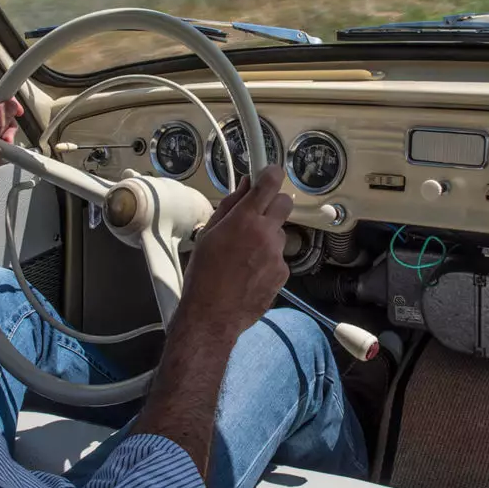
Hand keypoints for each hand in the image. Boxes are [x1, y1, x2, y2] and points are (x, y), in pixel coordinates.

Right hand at [171, 165, 292, 344]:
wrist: (212, 314)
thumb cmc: (203, 275)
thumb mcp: (208, 234)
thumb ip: (229, 206)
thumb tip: (245, 186)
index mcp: (244, 220)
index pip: (269, 184)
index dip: (272, 174)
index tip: (270, 173)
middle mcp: (266, 234)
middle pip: (285, 203)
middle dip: (274, 204)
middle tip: (258, 215)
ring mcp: (277, 255)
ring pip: (280, 234)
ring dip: (268, 238)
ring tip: (245, 256)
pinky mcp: (283, 273)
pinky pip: (279, 258)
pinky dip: (268, 261)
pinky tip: (250, 273)